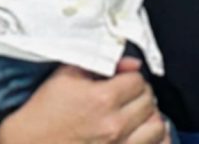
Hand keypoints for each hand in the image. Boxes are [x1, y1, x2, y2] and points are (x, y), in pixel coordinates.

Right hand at [0, 58, 166, 143]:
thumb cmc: (42, 115)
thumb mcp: (65, 77)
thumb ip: (99, 62)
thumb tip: (131, 63)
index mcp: (102, 99)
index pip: (138, 80)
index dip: (131, 78)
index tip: (123, 82)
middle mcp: (113, 126)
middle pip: (149, 101)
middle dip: (140, 96)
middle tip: (128, 98)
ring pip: (157, 127)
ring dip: (149, 119)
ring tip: (136, 117)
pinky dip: (154, 140)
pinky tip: (142, 135)